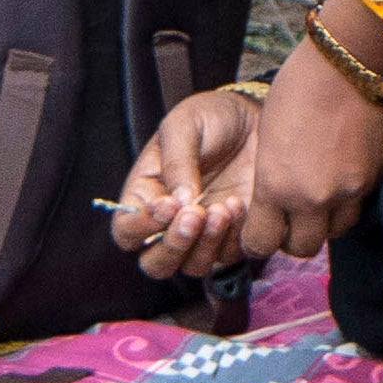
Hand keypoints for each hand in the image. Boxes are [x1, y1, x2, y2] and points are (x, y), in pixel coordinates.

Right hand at [114, 87, 262, 277]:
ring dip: (205, 244)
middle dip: (173, 246)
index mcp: (145, 197)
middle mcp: (169, 224)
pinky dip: (232, 238)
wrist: (255, 116)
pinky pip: (228, 256)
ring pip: (192, 266)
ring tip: (222, 207)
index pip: (127, 231)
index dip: (141, 226)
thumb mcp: (184, 125)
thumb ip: (176, 162)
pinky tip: (239, 205)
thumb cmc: (211, 118)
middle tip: (194, 215)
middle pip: (156, 263)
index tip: (167, 204)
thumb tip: (179, 203)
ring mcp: (202, 234)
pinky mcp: (234, 235)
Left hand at [236, 27, 382, 263]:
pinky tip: (340, 176)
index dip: (257, 239)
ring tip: (319, 197)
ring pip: (334, 232)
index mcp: (276, 185)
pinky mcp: (374, 178)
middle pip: (301, 248)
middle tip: (290, 217)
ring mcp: (349, 190)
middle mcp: (313, 197)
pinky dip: (346, 200)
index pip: (260, 243)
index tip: (260, 229)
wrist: (352, 60)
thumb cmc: (301, 87)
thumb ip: (272, 177)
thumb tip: (277, 201)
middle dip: (292, 237)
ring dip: (324, 222)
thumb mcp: (268, 135)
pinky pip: (357, 206)